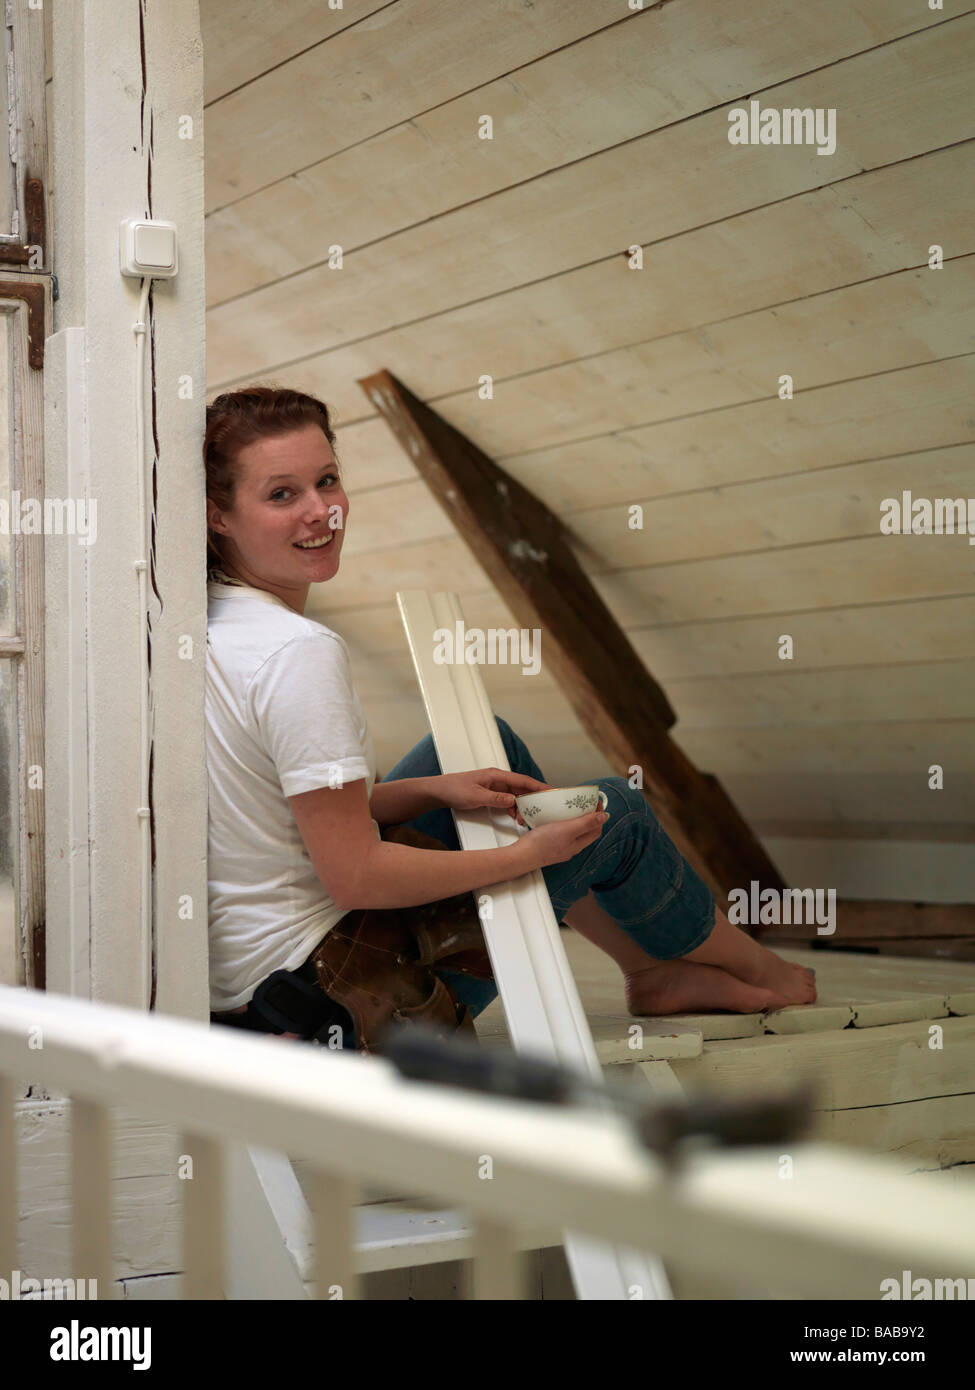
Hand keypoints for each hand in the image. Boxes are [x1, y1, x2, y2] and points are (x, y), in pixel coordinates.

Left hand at [437, 768, 552, 819]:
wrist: (438, 792)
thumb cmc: (453, 789)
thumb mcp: (475, 796)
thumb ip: (495, 799)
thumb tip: (513, 801)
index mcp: (496, 775)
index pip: (523, 780)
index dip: (538, 786)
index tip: (551, 791)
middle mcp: (498, 780)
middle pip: (522, 788)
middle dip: (533, 799)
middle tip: (544, 809)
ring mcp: (495, 787)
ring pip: (516, 796)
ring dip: (522, 807)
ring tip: (525, 818)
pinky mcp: (491, 795)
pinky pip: (508, 801)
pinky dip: (513, 809)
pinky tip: (514, 817)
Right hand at [517, 811, 607, 869]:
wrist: (522, 856)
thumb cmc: (542, 844)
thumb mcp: (567, 830)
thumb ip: (586, 823)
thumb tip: (605, 817)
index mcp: (578, 844)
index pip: (596, 829)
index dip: (599, 816)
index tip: (595, 802)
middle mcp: (571, 847)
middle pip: (586, 830)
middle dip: (589, 816)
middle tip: (585, 803)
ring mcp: (560, 847)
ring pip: (574, 832)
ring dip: (576, 819)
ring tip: (572, 808)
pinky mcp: (549, 845)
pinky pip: (562, 832)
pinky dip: (563, 823)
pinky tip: (556, 818)